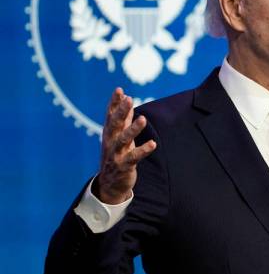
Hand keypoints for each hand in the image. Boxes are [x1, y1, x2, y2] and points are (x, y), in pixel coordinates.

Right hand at [95, 88, 156, 204]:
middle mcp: (110, 142)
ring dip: (133, 129)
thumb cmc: (116, 155)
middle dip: (121, 111)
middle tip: (129, 99)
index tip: (119, 90)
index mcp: (109, 134)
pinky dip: (143, 150)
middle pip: (114, 125)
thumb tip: (127, 100)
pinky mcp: (124, 166)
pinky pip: (134, 157)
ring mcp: (116, 154)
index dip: (114, 103)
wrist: (110, 184)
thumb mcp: (119, 136)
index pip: (110, 115)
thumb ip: (123, 119)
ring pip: (123, 140)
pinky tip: (153, 144)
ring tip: (143, 118)